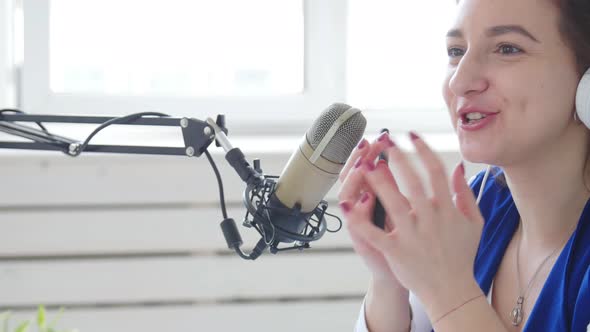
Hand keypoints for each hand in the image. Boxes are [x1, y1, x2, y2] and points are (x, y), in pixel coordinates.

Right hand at [338, 133, 406, 284]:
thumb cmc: (408, 241)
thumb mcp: (410, 210)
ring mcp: (358, 222)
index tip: (383, 137)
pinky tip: (367, 197)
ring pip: (346, 193)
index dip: (372, 150)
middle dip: (359, 157)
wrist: (401, 275)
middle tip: (369, 144)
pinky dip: (357, 211)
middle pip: (351, 173)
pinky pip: (353, 222)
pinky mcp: (361, 239)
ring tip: (363, 164)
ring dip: (353, 178)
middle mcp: (361, 206)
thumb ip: (412, 186)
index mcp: (374, 195)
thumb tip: (421, 160)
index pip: (365, 165)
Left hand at [340, 132, 483, 315]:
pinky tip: (346, 204)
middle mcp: (429, 219)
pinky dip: (358, 219)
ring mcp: (412, 235)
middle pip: (412, 181)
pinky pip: (374, 233)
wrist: (452, 291)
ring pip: (392, 202)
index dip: (423, 150)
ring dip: (378, 181)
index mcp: (447, 209)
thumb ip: (466, 193)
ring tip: (365, 163)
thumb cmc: (462, 255)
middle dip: (398, 158)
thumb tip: (458, 166)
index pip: (436, 171)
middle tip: (384, 141)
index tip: (411, 135)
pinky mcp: (396, 251)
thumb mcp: (473, 223)